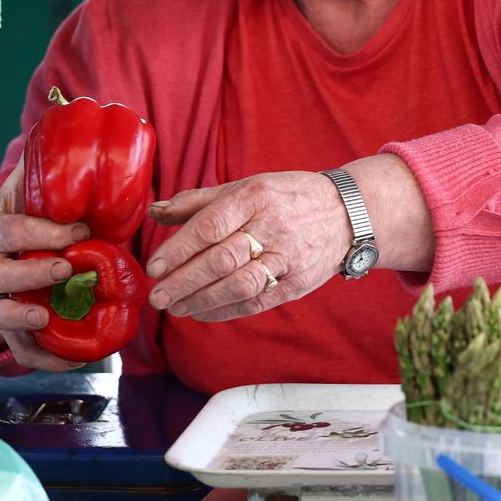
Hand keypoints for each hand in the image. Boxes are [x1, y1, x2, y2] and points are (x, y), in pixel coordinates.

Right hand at [0, 158, 89, 370]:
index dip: (45, 233)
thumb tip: (64, 126)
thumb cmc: (3, 228)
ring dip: (22, 321)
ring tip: (47, 320)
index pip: (14, 232)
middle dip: (32, 274)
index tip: (81, 232)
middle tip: (64, 271)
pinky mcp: (5, 333)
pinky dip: (47, 360)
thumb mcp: (13, 199)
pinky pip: (21, 352)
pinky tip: (78, 360)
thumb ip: (37, 171)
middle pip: (2, 276)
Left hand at [145, 171, 349, 320]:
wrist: (347, 214)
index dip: (179, 249)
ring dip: (202, 300)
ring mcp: (287, 257)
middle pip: (221, 260)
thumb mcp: (245, 187)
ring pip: (239, 285)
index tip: (154, 266)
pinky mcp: (297, 283)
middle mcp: (272, 227)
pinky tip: (201, 313)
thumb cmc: (286, 198)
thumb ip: (198, 201)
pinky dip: (226, 311)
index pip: (210, 226)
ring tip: (175, 308)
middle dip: (184, 282)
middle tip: (158, 296)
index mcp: (255, 197)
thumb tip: (154, 211)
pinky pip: (257, 301)